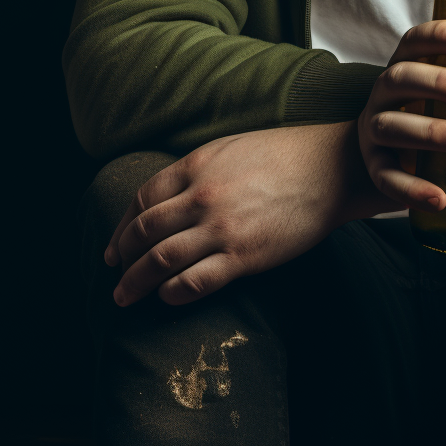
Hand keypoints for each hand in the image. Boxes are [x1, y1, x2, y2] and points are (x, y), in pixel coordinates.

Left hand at [104, 121, 393, 307]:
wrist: (330, 168)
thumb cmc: (284, 154)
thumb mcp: (230, 148)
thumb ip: (197, 170)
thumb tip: (171, 195)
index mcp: (195, 166)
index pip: (143, 200)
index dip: (123, 226)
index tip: (116, 245)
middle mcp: (201, 197)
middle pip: (144, 232)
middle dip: (122, 257)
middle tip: (115, 273)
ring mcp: (221, 228)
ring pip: (160, 260)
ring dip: (136, 283)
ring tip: (124, 297)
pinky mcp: (244, 255)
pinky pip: (195, 281)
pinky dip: (173, 292)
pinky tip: (167, 297)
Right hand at [357, 19, 445, 211]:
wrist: (381, 162)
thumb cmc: (428, 121)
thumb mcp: (444, 99)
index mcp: (404, 70)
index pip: (414, 42)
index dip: (438, 35)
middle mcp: (384, 96)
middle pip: (400, 78)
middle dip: (436, 82)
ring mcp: (374, 131)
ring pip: (391, 126)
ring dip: (430, 131)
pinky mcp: (375, 168)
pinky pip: (387, 177)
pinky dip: (412, 188)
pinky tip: (439, 198)